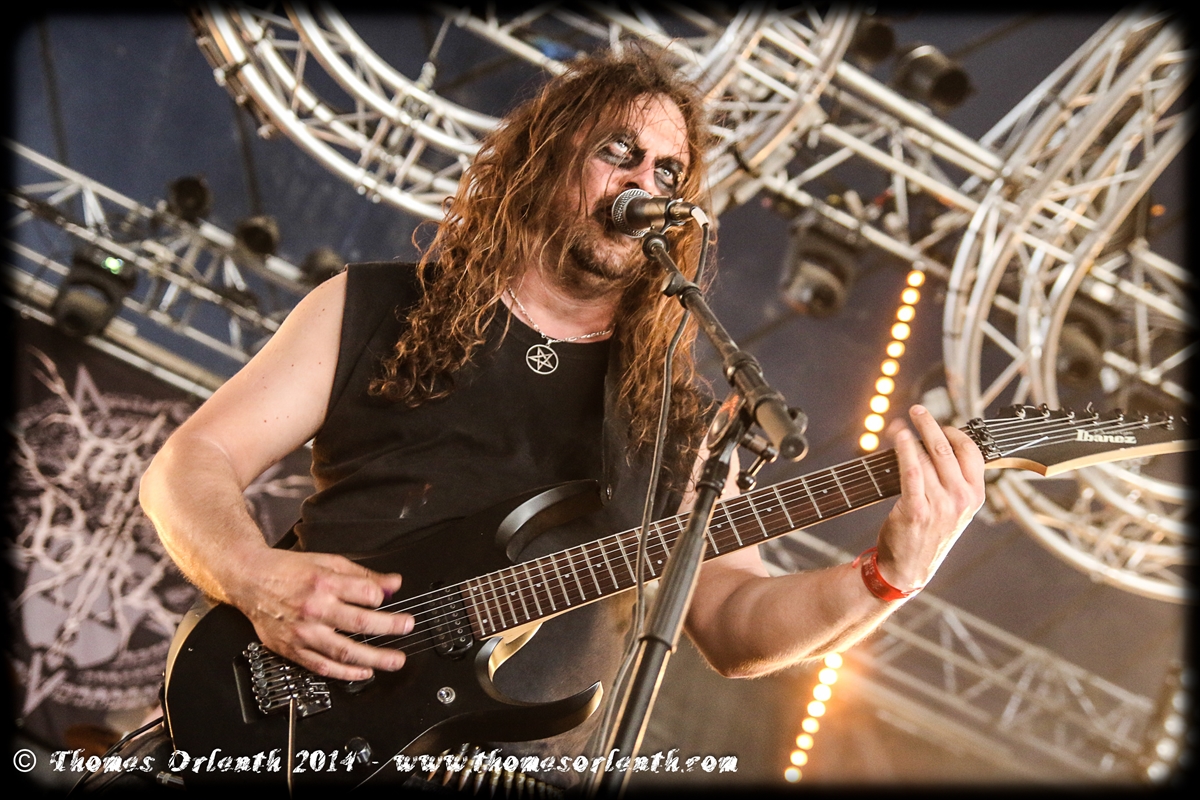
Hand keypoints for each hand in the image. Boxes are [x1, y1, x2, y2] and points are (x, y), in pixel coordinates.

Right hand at [231, 549, 413, 680]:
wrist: (250, 580)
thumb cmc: (288, 571)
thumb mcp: (328, 563)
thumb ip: (362, 575)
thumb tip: (393, 584)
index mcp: (324, 583)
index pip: (365, 594)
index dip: (382, 597)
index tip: (390, 599)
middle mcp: (314, 609)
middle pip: (360, 623)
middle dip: (389, 627)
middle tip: (407, 628)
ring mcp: (303, 632)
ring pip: (344, 651)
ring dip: (374, 658)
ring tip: (395, 660)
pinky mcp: (292, 649)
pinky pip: (322, 667)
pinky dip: (345, 673)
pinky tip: (363, 673)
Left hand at [874, 405, 985, 591]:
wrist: (908, 568)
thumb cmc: (927, 533)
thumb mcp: (952, 508)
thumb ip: (952, 480)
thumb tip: (939, 441)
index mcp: (975, 496)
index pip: (971, 451)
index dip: (953, 431)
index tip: (938, 423)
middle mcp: (961, 499)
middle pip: (947, 449)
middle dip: (930, 424)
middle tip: (917, 410)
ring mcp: (940, 505)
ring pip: (926, 457)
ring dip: (909, 435)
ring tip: (897, 425)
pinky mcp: (916, 509)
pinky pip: (911, 470)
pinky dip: (904, 449)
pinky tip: (898, 436)